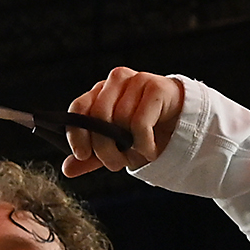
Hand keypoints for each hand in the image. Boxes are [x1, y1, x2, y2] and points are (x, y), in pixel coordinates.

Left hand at [63, 68, 182, 175]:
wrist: (182, 126)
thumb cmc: (146, 133)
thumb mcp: (115, 147)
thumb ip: (92, 156)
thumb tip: (67, 169)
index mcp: (100, 91)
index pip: (78, 108)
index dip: (77, 134)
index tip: (83, 155)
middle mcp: (116, 81)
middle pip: (98, 117)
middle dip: (104, 148)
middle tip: (116, 164)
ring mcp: (137, 80)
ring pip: (120, 121)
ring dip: (128, 149)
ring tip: (138, 155)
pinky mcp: (157, 87)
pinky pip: (140, 123)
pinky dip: (143, 144)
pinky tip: (150, 150)